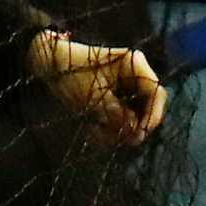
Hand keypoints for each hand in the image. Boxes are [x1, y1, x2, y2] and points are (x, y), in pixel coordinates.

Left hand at [24, 33, 167, 147]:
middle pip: (147, 108)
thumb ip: (117, 116)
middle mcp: (134, 75)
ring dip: (116, 130)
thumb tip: (136, 135)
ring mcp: (126, 88)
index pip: (156, 92)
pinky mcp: (116, 99)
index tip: (140, 135)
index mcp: (133, 65)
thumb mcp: (94, 98)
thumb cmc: (70, 74)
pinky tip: (91, 130)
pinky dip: (108, 128)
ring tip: (93, 132)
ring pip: (133, 117)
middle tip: (113, 139)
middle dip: (131, 127)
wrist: (49, 66)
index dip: (152, 116)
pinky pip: (121, 119)